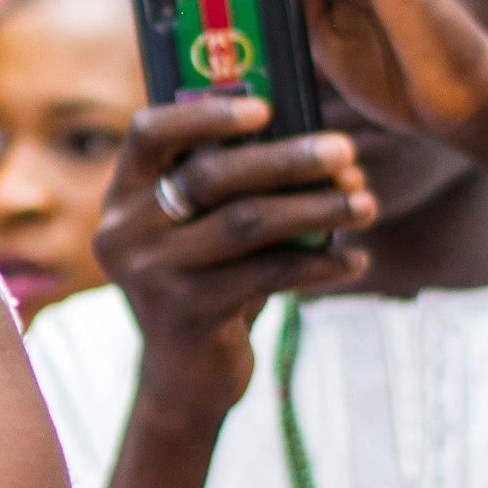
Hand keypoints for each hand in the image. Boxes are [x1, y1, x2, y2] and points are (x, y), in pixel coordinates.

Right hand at [90, 93, 369, 435]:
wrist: (184, 378)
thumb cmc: (208, 282)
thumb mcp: (202, 231)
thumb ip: (231, 189)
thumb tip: (321, 149)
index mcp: (122, 198)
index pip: (148, 133)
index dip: (205, 114)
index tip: (266, 109)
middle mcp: (124, 233)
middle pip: (211, 176)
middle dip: (288, 159)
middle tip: (347, 152)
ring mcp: (151, 275)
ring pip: (247, 222)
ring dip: (316, 207)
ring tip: (365, 202)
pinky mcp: (187, 314)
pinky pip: (267, 274)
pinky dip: (319, 264)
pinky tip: (354, 259)